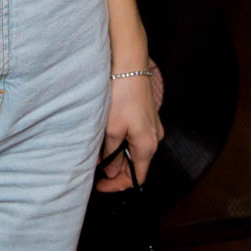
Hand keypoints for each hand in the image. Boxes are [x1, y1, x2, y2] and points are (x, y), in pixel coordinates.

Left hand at [95, 74, 163, 190]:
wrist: (130, 66)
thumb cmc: (122, 95)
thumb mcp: (112, 129)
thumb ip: (111, 153)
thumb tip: (110, 170)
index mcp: (147, 146)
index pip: (136, 177)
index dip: (117, 185)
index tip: (100, 185)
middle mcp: (154, 139)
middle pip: (136, 165)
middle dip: (116, 170)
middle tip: (96, 169)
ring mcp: (153, 127)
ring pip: (135, 150)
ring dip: (118, 155)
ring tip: (98, 153)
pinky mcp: (147, 116)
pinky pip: (136, 137)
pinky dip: (122, 142)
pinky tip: (108, 138)